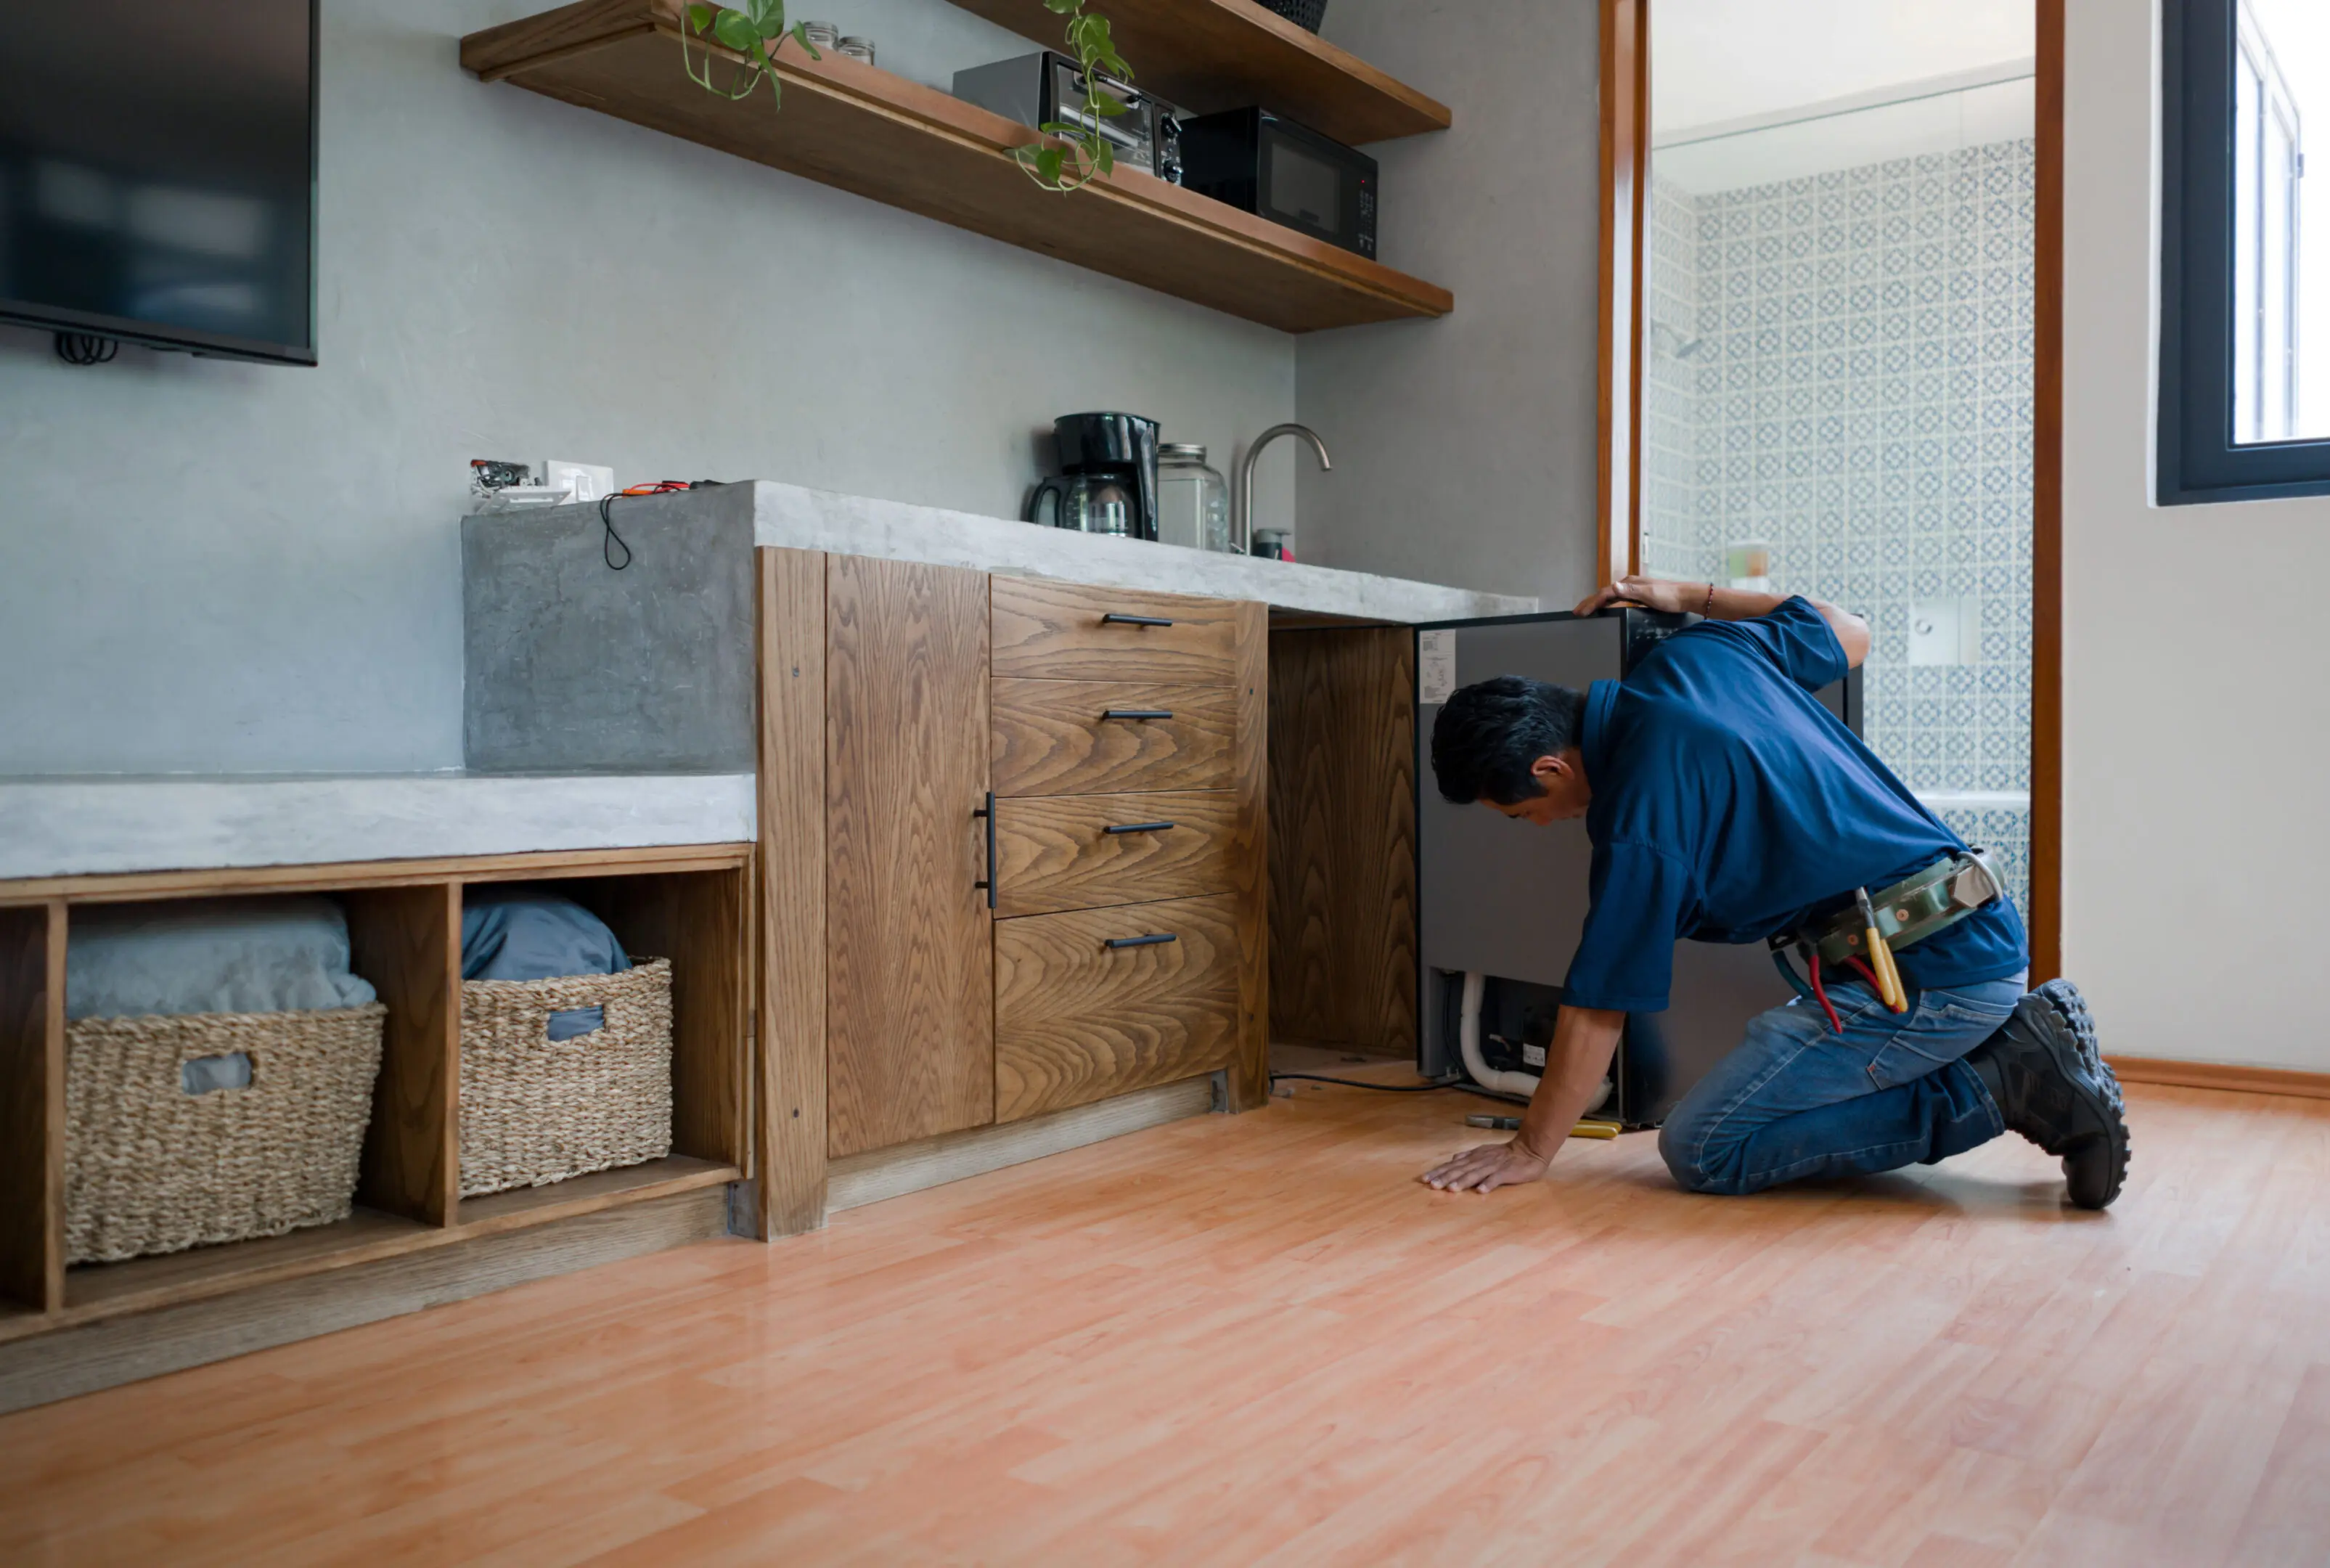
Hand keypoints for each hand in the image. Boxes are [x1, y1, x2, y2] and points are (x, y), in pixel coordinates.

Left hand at [1419, 1138, 1551, 1193]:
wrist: (1529, 1150)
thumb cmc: (1504, 1154)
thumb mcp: (1484, 1152)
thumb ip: (1468, 1157)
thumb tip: (1453, 1159)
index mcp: (1474, 1157)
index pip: (1453, 1165)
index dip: (1439, 1171)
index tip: (1425, 1179)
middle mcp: (1480, 1160)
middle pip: (1460, 1169)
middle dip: (1446, 1177)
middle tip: (1432, 1185)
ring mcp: (1493, 1166)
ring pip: (1475, 1174)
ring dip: (1463, 1181)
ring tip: (1451, 1189)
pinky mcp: (1507, 1172)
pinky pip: (1497, 1178)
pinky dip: (1489, 1184)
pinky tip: (1481, 1191)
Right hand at [1573, 575, 1699, 617]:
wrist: (1686, 597)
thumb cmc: (1670, 597)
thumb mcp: (1651, 594)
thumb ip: (1632, 591)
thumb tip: (1614, 585)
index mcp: (1629, 584)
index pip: (1605, 593)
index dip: (1591, 602)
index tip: (1580, 612)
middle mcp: (1629, 585)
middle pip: (1604, 593)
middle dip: (1589, 602)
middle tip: (1576, 612)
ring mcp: (1633, 589)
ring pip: (1609, 596)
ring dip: (1596, 603)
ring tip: (1585, 611)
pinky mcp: (1638, 595)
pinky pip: (1617, 599)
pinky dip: (1607, 604)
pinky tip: (1605, 608)